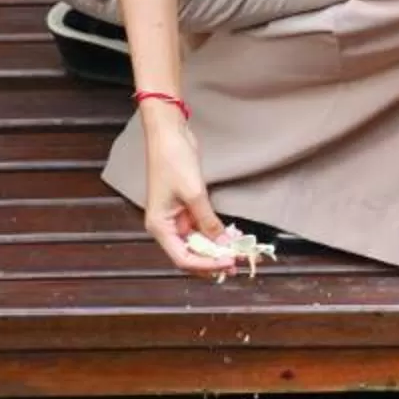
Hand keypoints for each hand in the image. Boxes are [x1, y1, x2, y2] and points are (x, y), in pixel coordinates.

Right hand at [138, 103, 231, 277]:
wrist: (169, 133)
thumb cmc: (172, 160)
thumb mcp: (194, 193)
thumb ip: (208, 221)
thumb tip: (223, 244)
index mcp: (159, 226)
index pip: (183, 259)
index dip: (206, 265)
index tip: (228, 263)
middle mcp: (166, 226)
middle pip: (190, 255)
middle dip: (213, 261)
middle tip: (237, 263)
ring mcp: (176, 218)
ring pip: (198, 243)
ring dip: (217, 249)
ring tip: (238, 252)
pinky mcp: (186, 208)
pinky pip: (202, 228)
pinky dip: (216, 234)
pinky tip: (232, 237)